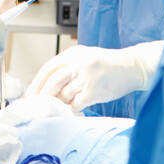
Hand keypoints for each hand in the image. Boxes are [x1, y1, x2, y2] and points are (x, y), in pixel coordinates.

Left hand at [26, 41, 163, 110]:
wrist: (133, 67)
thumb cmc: (107, 65)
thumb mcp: (85, 58)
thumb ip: (67, 67)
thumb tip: (46, 86)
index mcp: (73, 54)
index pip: (48, 69)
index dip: (36, 83)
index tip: (30, 95)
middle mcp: (78, 64)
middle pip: (52, 82)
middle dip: (43, 96)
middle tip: (38, 106)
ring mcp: (87, 77)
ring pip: (64, 95)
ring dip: (61, 103)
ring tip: (62, 107)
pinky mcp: (95, 91)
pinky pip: (76, 104)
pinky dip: (73, 109)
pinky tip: (75, 109)